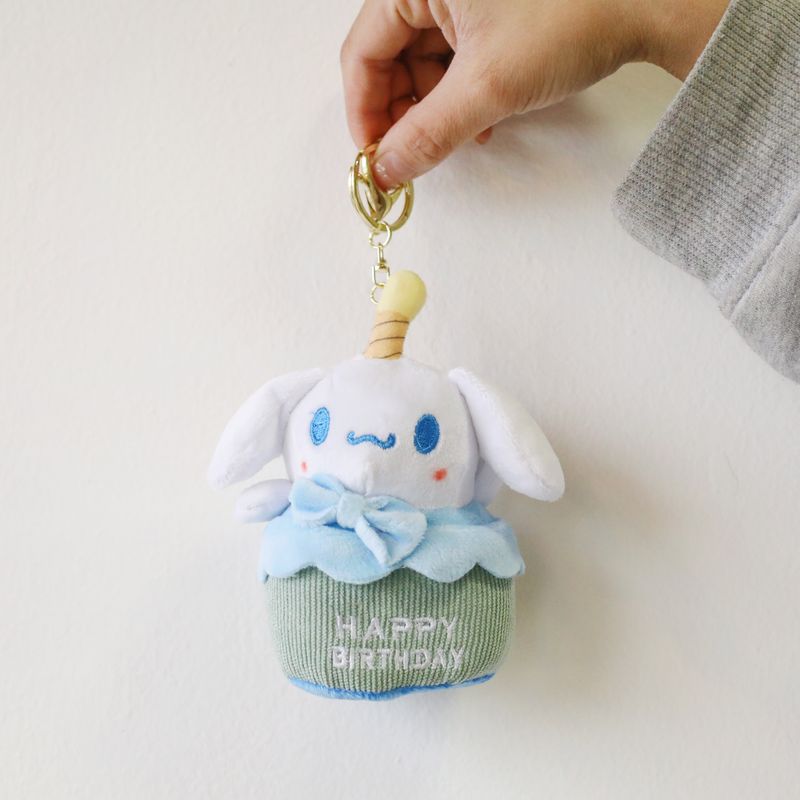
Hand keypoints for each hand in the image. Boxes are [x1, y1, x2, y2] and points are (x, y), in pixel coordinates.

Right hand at [341, 0, 728, 188]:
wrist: (646, 2)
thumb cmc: (573, 16)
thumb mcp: (489, 86)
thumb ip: (428, 133)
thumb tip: (387, 170)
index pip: (363, 52)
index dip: (365, 112)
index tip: (376, 158)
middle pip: (389, 58)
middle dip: (403, 114)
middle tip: (414, 157)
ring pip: (422, 63)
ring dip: (435, 110)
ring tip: (462, 138)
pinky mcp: (485, 9)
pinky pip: (453, 58)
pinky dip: (460, 94)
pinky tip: (481, 119)